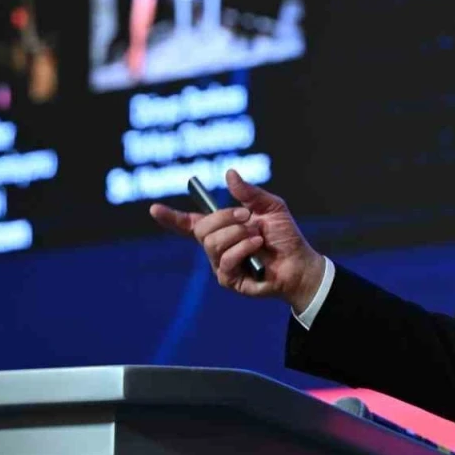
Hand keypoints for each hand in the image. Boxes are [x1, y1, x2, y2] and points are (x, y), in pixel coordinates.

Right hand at [149, 169, 326, 309]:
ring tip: (258, 236)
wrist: (300, 262)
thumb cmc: (285, 236)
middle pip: (202, 229)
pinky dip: (243, 248)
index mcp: (222, 228)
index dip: (171, 217)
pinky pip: (225, 260)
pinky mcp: (228, 280)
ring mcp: (220, 264)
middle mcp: (217, 246)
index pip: (190, 223)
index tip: (154, 209)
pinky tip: (257, 248)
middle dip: (225, 217)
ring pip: (213, 243)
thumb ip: (249, 193)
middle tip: (248, 217)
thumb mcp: (271, 207)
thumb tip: (229, 174)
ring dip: (239, 234)